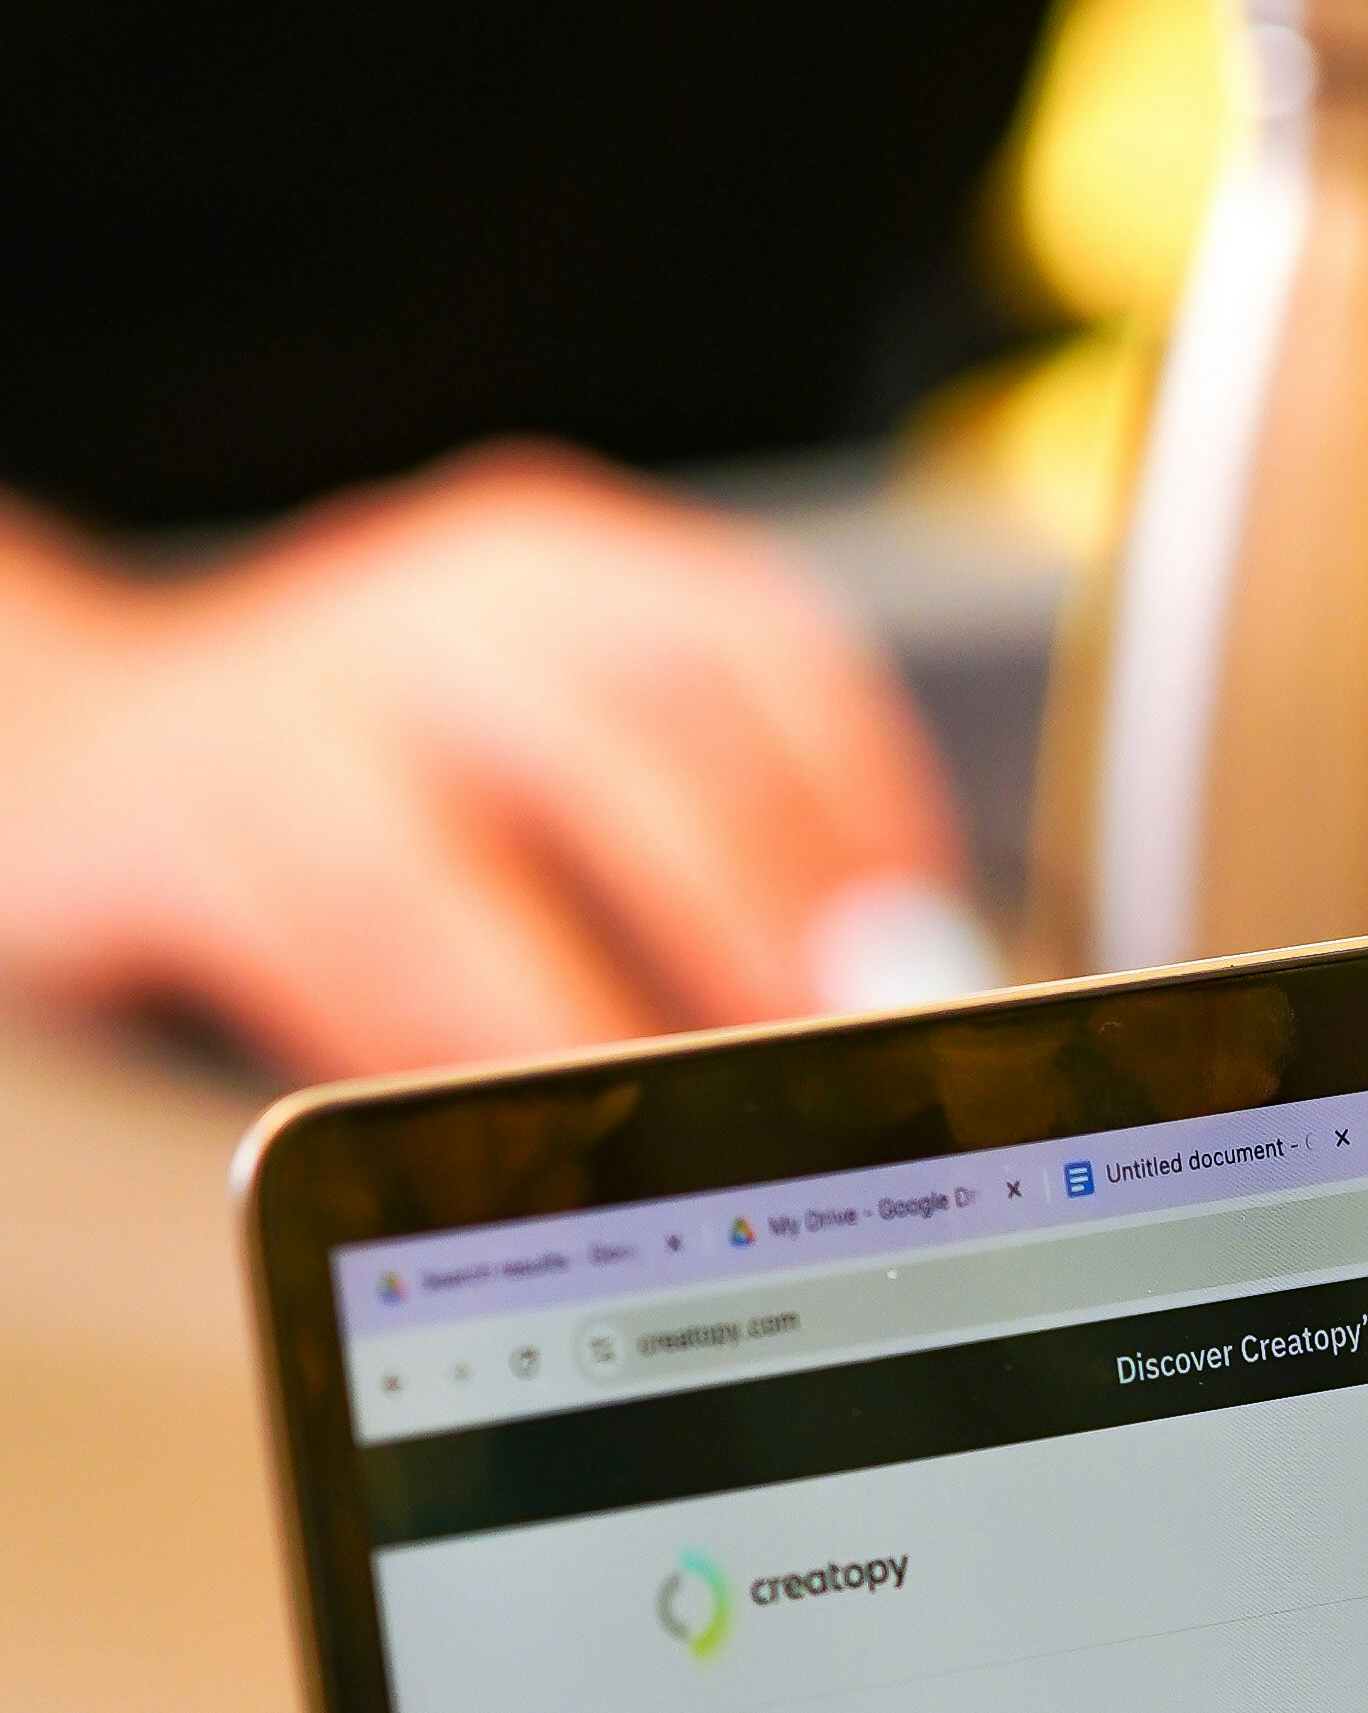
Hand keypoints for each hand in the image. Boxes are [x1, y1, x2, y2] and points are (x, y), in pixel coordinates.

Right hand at [0, 446, 982, 1080]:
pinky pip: (325, 959)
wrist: (66, 755)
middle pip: (640, 735)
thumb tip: (898, 996)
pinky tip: (515, 1142)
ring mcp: (298, 705)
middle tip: (835, 1055)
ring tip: (690, 1133)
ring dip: (591, 1022)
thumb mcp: (538, 764)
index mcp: (563, 571)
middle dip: (756, 916)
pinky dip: (434, 1061)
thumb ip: (703, 848)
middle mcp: (443, 605)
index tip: (935, 964)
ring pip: (465, 870)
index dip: (866, 818)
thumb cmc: (357, 793)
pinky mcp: (174, 824)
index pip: (765, 656)